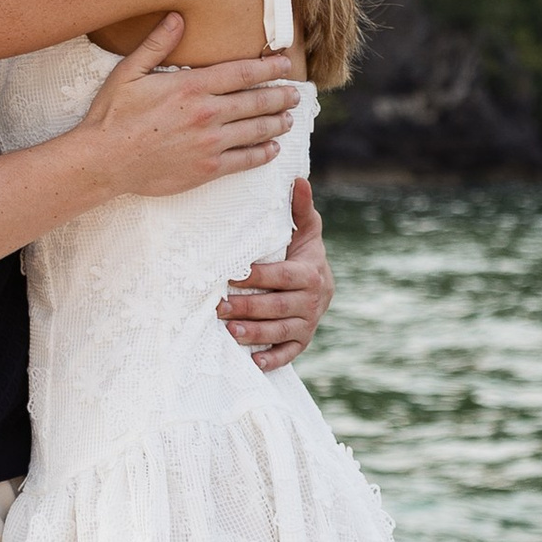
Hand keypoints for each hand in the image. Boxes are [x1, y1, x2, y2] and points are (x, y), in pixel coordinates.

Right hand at [79, 16, 293, 200]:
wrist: (103, 161)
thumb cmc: (113, 115)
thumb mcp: (129, 72)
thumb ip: (157, 44)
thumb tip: (177, 17)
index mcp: (191, 86)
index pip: (243, 72)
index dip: (269, 67)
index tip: (284, 63)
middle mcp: (207, 113)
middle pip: (257, 101)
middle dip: (280, 95)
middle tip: (294, 93)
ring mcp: (210, 143)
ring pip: (256, 130)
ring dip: (277, 123)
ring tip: (288, 119)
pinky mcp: (207, 168)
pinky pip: (245, 161)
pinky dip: (263, 154)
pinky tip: (272, 149)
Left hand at [217, 175, 332, 372]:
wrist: (321, 282)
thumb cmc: (303, 251)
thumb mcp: (305, 229)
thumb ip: (299, 208)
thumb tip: (297, 179)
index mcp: (311, 273)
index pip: (285, 277)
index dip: (262, 277)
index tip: (235, 275)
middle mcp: (312, 301)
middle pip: (279, 307)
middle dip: (249, 308)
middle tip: (219, 306)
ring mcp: (308, 324)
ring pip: (281, 332)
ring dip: (256, 334)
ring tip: (230, 331)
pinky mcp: (302, 341)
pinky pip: (289, 354)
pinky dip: (272, 360)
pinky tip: (252, 362)